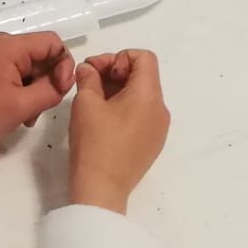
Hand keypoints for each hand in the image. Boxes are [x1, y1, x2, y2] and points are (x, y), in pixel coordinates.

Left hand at [0, 31, 75, 157]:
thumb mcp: (22, 105)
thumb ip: (51, 90)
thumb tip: (67, 80)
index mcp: (11, 46)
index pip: (53, 43)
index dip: (63, 65)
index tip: (60, 91)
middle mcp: (7, 45)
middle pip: (45, 57)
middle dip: (49, 83)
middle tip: (41, 109)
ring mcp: (1, 58)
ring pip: (37, 69)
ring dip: (39, 93)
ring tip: (28, 116)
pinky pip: (24, 77)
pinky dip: (28, 95)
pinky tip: (21, 115)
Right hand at [67, 50, 169, 216]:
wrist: (102, 189)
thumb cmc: (95, 142)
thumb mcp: (86, 101)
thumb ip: (88, 76)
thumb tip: (89, 69)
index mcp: (149, 96)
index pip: (144, 57)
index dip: (119, 57)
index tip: (99, 72)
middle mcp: (160, 110)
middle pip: (143, 75)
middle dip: (115, 71)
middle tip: (89, 81)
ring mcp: (159, 129)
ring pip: (142, 94)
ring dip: (119, 89)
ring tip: (94, 99)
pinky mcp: (152, 144)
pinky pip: (142, 113)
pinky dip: (125, 107)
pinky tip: (104, 118)